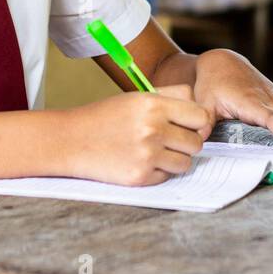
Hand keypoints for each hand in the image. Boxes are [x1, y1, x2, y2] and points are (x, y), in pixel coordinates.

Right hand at [64, 90, 213, 186]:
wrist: (70, 140)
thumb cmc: (106, 117)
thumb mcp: (136, 97)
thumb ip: (171, 96)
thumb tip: (201, 108)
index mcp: (153, 105)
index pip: (201, 116)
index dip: (198, 122)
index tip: (189, 125)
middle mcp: (153, 129)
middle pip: (196, 142)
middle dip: (187, 143)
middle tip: (171, 140)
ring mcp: (147, 155)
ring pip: (186, 163)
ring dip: (175, 159)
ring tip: (156, 151)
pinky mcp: (139, 176)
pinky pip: (167, 177)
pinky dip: (158, 172)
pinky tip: (141, 161)